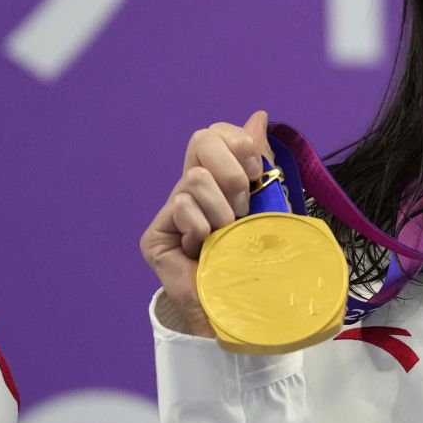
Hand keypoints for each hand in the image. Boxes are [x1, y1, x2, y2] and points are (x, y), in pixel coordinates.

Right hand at [140, 110, 270, 335]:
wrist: (244, 307)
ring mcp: (171, 212)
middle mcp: (190, 188)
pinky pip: (182, 206)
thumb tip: (258, 115)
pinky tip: (205, 250)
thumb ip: (257, 158)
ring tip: (226, 237)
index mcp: (217, 175)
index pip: (216, 131)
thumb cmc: (258, 255)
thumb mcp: (267, 200)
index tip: (258, 176)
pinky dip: (204, 229)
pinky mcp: (155, 237)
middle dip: (234, 172)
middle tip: (243, 208)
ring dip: (223, 211)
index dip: (241, 146)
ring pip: (196, 178)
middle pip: (202, 138)